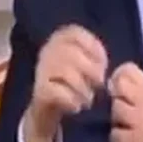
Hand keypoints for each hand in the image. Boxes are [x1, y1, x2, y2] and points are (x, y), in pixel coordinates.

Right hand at [23, 24, 107, 141]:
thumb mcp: (84, 64)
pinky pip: (56, 92)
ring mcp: (41, 69)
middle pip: (72, 53)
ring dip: (82, 89)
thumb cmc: (73, 81)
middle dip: (91, 70)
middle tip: (99, 85)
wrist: (47, 108)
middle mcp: (47, 50)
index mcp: (59, 39)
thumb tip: (101, 70)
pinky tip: (76, 107)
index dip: (93, 47)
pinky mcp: (38, 90)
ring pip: (65, 73)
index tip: (103, 64)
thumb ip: (93, 59)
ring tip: (88, 100)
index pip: (74, 33)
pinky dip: (71, 101)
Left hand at [108, 63, 142, 141]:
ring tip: (126, 128)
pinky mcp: (136, 141)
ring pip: (115, 109)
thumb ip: (132, 89)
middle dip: (115, 98)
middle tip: (123, 112)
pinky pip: (115, 134)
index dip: (118, 78)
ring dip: (116, 121)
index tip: (120, 92)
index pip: (128, 68)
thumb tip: (109, 79)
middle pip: (117, 85)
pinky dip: (117, 141)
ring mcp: (142, 121)